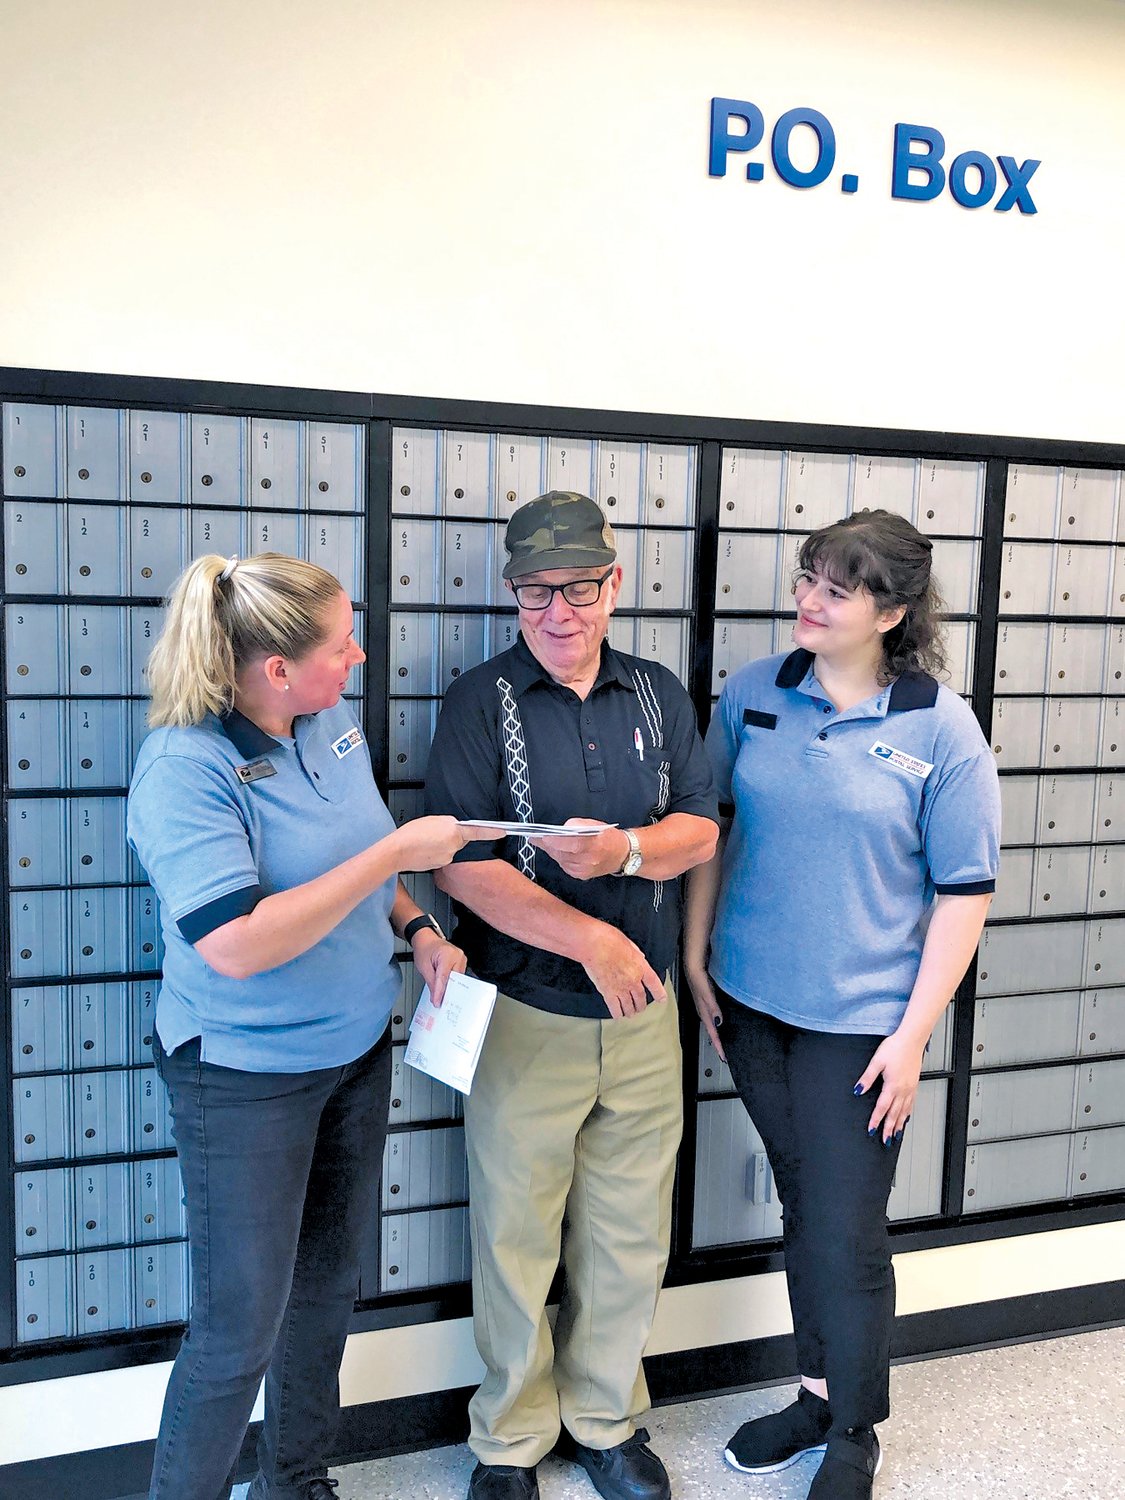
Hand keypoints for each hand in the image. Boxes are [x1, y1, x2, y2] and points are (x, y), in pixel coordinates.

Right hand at [389, 816, 494, 872]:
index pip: (478, 831)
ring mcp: (447, 857)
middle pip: (460, 839)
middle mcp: (454, 846)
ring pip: (450, 848)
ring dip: (442, 844)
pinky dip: (436, 852)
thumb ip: (448, 823)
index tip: (503, 831)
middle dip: (451, 836)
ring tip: (426, 840)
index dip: (492, 831)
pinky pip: (442, 855)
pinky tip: (425, 848)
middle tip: (434, 832)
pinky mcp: (440, 865)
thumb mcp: (433, 820)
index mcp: (454, 831)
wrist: (397, 851)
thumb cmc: (411, 834)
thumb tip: (453, 827)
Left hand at [411, 930, 466, 1006]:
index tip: (438, 1002)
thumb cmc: (424, 949)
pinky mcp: (461, 963)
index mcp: (447, 954)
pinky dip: (451, 983)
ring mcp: (462, 959)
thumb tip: (436, 997)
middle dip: (448, 992)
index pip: (445, 977)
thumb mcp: (424, 967)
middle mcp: (458, 956)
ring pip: (458, 980)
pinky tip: (446, 989)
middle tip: (441, 1003)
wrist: (426, 939)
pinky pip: (458, 977)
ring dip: (450, 988)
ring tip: (443, 997)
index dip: (441, 992)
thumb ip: (431, 982)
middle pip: (455, 979)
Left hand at [530, 819, 630, 879]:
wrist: (620, 855)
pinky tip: (559, 850)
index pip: (569, 843)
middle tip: (536, 837)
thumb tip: (560, 829)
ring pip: (559, 859)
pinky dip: (560, 857)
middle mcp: (588, 860)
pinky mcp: (580, 876)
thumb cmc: (607, 837)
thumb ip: (576, 825)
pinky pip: (563, 865)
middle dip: (548, 844)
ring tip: (546, 842)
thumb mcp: (594, 824)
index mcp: (593, 844)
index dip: (553, 840)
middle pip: (560, 852)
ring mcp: (583, 870)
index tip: (540, 835)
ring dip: (552, 850)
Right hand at [580, 923, 664, 1018]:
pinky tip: (617, 1016)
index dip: (659, 993)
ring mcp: (620, 987)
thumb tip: (639, 957)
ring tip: (630, 1014)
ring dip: (630, 1011)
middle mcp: (633, 979)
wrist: (594, 945)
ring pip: (629, 1005)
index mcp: (640, 966)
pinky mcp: (607, 992)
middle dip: (641, 1005)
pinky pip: (614, 1007)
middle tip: (640, 1008)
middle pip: (640, 997)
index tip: (662, 999)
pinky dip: (617, 1013)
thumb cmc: (608, 939)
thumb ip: (636, 953)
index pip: (654, 983)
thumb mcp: (629, 943)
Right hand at [684, 962, 724, 1061]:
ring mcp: (707, 999)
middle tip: (725, 1053)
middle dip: (718, 1040)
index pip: (712, 1029)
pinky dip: (720, 1017)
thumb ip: (711, 1004)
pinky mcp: (710, 993)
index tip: (723, 1056)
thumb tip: (719, 1021)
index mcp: (702, 1006)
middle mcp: (704, 1004)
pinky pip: (716, 1010)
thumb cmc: (695, 969)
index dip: (717, 1043)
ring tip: (726, 1039)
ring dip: (720, 1030)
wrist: (693, 953)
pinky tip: (725, 1016)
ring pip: (714, 1020)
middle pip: (712, 1027)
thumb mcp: (704, 988)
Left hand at [854, 1029, 926, 1143]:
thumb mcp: (876, 1061)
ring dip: (899, 1124)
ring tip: (896, 1135)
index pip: (882, 1108)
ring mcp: (910, 1088)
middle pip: (894, 1114)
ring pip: (904, 1111)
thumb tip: (858, 1090)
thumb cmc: (895, 1048)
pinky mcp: (914, 1084)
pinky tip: (906, 1117)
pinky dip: (908, 1113)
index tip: (871, 1130)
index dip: (875, 1120)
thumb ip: (867, 1077)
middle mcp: (903, 1090)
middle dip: (889, 1128)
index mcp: (892, 1086)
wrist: (912, 1039)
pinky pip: (911, 1104)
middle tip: (885, 1140)